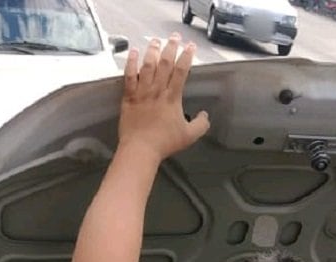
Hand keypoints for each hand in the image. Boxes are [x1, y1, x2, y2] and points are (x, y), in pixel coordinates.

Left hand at [119, 35, 209, 162]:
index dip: (187, 56)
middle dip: (171, 47)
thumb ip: (200, 125)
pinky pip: (129, 76)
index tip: (190, 47)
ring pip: (148, 66)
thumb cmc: (165, 143)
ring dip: (152, 51)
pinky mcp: (129, 96)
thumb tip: (205, 116)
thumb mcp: (189, 136)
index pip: (181, 71)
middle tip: (174, 37)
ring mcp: (142, 92)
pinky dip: (131, 63)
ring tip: (156, 41)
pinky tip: (133, 52)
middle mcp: (158, 91)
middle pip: (165, 63)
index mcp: (173, 98)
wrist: (141, 149)